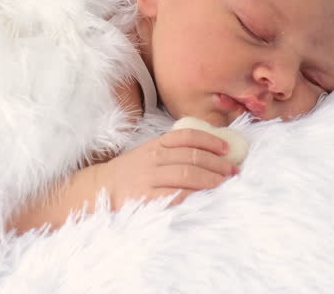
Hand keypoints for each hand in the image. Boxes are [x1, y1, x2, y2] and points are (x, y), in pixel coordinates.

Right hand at [94, 128, 238, 209]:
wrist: (100, 189)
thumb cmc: (130, 173)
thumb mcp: (148, 154)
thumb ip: (171, 152)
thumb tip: (207, 154)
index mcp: (155, 145)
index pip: (186, 136)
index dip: (210, 140)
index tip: (226, 148)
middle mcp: (153, 158)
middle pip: (192, 156)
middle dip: (217, 163)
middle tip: (233, 169)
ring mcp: (149, 178)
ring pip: (187, 174)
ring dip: (211, 178)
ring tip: (225, 182)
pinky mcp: (147, 197)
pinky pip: (176, 194)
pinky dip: (194, 194)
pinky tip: (206, 195)